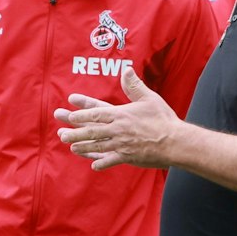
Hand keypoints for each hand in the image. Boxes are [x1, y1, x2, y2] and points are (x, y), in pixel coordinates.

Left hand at [54, 66, 182, 170]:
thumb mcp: (149, 98)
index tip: (70, 108)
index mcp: (121, 115)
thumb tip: (126, 70)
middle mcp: (118, 130)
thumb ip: (134, 86)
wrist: (175, 142)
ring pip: (97, 146)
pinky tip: (93, 165)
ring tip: (71, 147)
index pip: (96, 112)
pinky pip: (110, 161)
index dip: (81, 110)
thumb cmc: (163, 119)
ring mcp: (121, 145)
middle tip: (61, 133)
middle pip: (91, 131)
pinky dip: (102, 163)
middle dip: (74, 131)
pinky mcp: (128, 157)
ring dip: (83, 147)